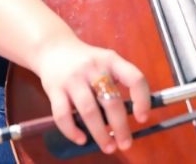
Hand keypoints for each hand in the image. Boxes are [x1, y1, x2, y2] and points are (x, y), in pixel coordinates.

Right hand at [30, 37, 150, 153]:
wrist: (52, 48)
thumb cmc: (85, 61)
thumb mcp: (105, 62)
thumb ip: (118, 82)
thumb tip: (133, 113)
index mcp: (111, 60)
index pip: (134, 78)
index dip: (142, 99)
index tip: (143, 118)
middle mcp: (93, 68)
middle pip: (111, 100)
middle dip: (121, 127)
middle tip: (126, 144)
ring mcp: (73, 78)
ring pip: (89, 110)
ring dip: (100, 133)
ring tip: (108, 147)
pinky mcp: (54, 89)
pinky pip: (63, 114)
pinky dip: (72, 131)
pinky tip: (81, 139)